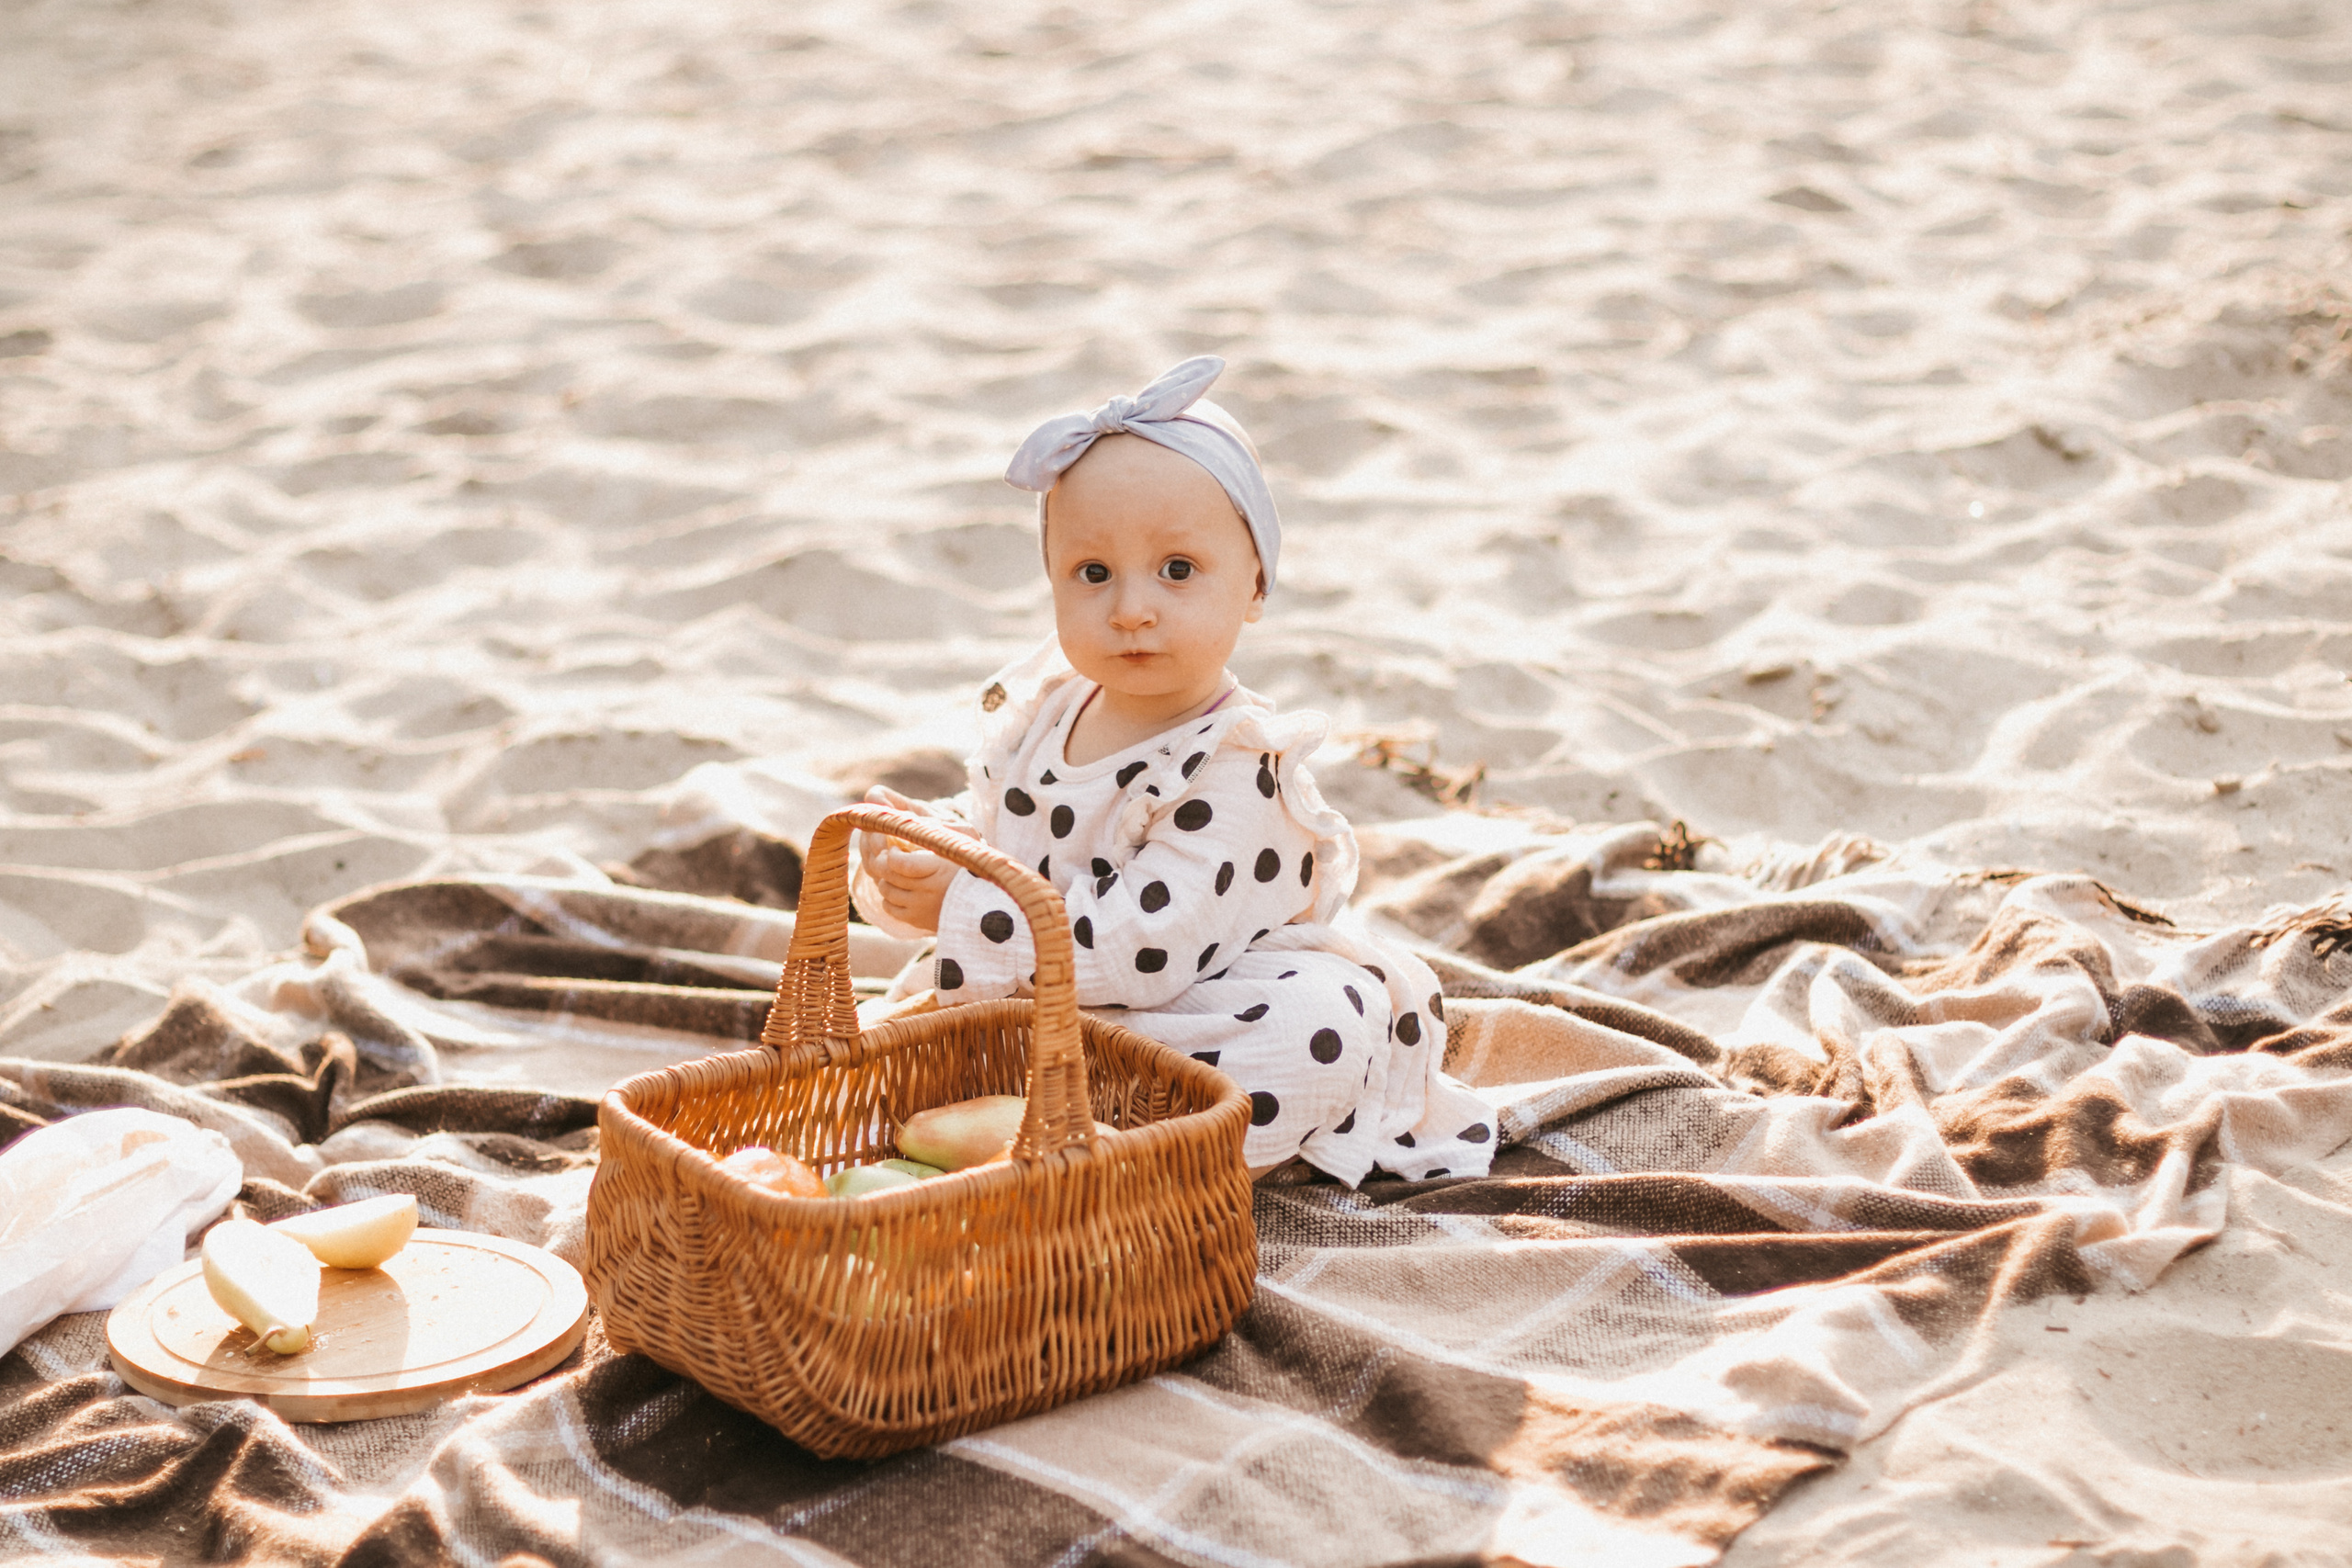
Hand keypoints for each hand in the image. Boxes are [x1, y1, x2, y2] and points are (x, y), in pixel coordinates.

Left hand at [857, 786, 971, 934]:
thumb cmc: (975, 862)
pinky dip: (887, 894)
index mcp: (938, 868)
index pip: (896, 862)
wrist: (991, 903)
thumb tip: (902, 815)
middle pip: (885, 873)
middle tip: (885, 847)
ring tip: (894, 865)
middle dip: (879, 856)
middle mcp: (927, 891)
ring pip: (884, 889)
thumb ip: (935, 823)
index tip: (895, 843)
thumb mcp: (965, 835)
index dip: (889, 850)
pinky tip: (899, 883)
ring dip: (884, 875)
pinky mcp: (916, 921)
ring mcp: (920, 909)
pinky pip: (888, 907)